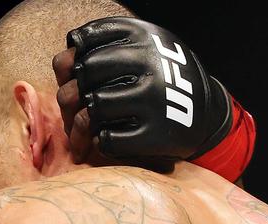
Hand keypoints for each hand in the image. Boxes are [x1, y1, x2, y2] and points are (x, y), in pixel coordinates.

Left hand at [55, 17, 255, 181]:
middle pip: (86, 72)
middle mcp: (151, 63)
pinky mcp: (156, 134)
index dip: (73, 62)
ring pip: (93, 108)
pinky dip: (100, 142)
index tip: (79, 76)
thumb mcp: (140, 49)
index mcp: (144, 36)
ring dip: (81, 123)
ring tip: (86, 127)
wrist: (204, 112)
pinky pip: (108, 140)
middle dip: (73, 91)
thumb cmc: (157, 79)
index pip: (86, 41)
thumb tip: (62, 62)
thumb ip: (100, 49)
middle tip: (77, 106)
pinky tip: (107, 138)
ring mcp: (155, 99)